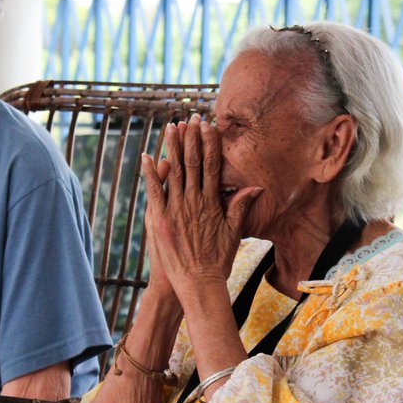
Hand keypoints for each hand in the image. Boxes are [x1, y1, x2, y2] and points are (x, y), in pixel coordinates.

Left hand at [141, 115, 260, 303]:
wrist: (198, 285)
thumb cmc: (217, 262)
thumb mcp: (233, 234)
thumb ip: (239, 207)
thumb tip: (255, 187)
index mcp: (212, 204)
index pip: (211, 167)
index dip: (209, 144)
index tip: (208, 126)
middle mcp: (194, 203)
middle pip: (192, 164)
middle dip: (191, 139)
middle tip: (190, 118)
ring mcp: (176, 211)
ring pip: (173, 172)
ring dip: (172, 148)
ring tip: (170, 127)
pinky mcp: (160, 221)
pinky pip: (155, 192)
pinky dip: (151, 173)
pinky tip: (147, 156)